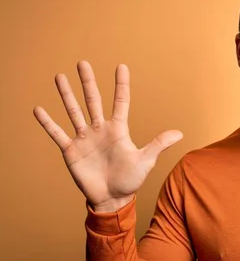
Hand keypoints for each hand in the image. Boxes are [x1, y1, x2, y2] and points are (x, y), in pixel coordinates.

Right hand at [33, 61, 182, 211]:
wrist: (112, 198)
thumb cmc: (130, 180)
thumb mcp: (145, 161)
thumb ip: (158, 145)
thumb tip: (180, 133)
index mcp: (118, 130)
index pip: (120, 102)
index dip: (121, 85)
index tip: (121, 67)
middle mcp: (100, 129)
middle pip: (93, 100)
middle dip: (88, 82)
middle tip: (83, 63)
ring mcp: (84, 138)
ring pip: (74, 111)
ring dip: (66, 95)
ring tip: (59, 76)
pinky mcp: (71, 150)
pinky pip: (57, 133)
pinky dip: (48, 123)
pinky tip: (38, 109)